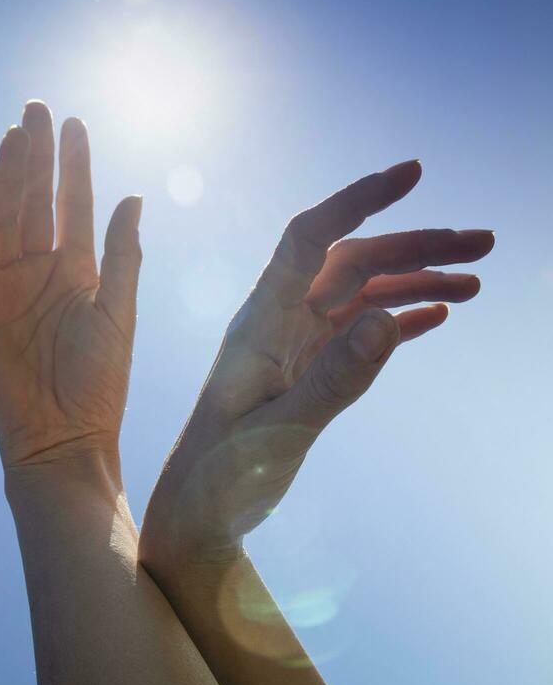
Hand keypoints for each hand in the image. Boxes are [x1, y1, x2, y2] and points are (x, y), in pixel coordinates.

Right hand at [0, 101, 141, 473]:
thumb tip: (134, 196)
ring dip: (4, 177)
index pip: (73, 204)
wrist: (64, 440)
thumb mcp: (119, 313)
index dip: (74, 165)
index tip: (75, 123)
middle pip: (33, 202)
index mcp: (77, 272)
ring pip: (0, 219)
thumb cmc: (100, 384)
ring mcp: (2, 289)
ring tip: (12, 136)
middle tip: (37, 109)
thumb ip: (124, 255)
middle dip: (36, 157)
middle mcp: (38, 272)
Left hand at [140, 160, 493, 562]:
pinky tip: (437, 317)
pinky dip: (400, 320)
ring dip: (418, 282)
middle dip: (417, 244)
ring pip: (365, 294)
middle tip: (483, 242)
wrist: (200, 510)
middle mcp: (282, 320)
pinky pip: (362, 332)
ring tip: (475, 281)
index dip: (359, 201)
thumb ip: (334, 380)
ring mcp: (299, 344)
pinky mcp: (312, 371)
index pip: (311, 238)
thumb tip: (389, 319)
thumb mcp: (279, 431)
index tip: (412, 174)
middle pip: (355, 261)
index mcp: (262, 320)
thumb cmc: (221, 474)